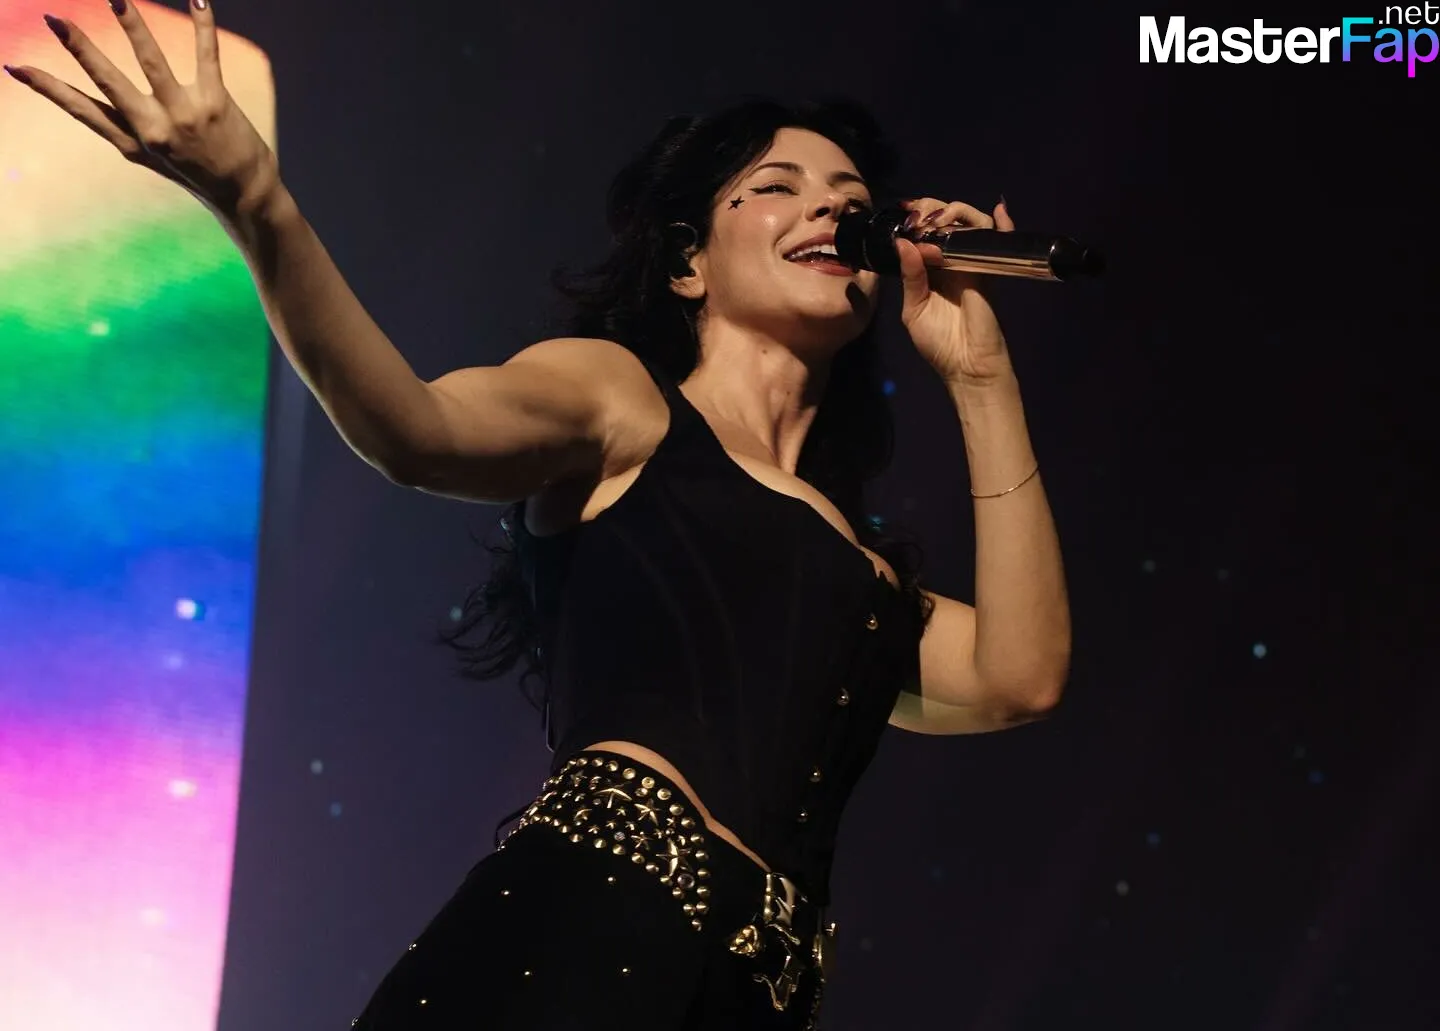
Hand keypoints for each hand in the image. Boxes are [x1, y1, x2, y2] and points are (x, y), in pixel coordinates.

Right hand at [7, 2, 278, 219]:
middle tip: (53, 18)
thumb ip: (126, 124)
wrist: (246, 195)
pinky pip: (206, 54)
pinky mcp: (215, 104)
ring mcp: (184, 115)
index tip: (15, 68)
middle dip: (79, 49)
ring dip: (133, 26)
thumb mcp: (152, 155)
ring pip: (152, 62)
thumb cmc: (196, 170)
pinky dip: (202, 24)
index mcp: (132, 141)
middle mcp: (154, 129)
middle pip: (108, 82)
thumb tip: (97, 101)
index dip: (47, 89)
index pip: (81, 110)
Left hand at [895, 196, 1015, 387]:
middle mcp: (951, 262)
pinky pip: (997, 241)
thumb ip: (911, 277)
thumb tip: (903, 243)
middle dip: (931, 208)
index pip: (924, 234)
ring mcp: (972, 263)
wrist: (967, 366)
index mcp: (929, 270)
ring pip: (972, 223)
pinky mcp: (989, 270)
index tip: (904, 211)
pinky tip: (999, 210)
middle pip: (947, 221)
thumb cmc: (939, 343)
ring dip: (956, 212)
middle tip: (917, 212)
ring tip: (938, 219)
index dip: (915, 218)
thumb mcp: (914, 310)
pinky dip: (1001, 224)